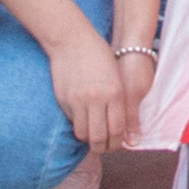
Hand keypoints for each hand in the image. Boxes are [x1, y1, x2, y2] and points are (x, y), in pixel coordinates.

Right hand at [50, 31, 135, 150]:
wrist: (73, 41)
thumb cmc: (99, 56)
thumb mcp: (116, 76)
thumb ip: (120, 102)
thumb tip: (123, 129)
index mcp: (116, 92)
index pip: (118, 130)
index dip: (117, 142)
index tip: (116, 144)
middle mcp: (98, 99)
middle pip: (100, 138)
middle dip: (103, 147)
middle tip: (104, 147)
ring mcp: (80, 101)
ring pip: (84, 134)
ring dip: (88, 139)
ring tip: (93, 136)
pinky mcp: (65, 101)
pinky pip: (72, 122)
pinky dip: (78, 126)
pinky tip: (82, 122)